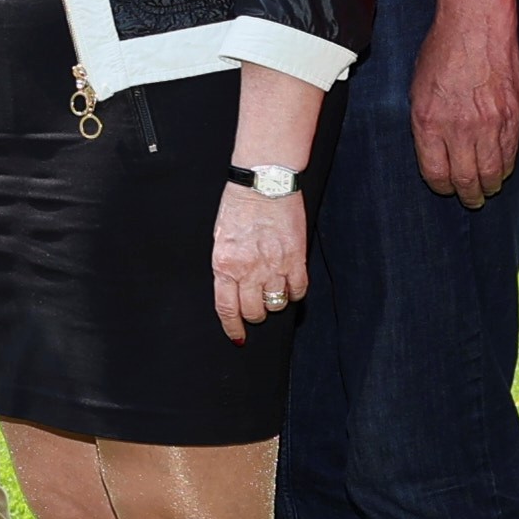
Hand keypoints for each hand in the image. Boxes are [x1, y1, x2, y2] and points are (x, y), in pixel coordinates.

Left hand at [209, 182, 306, 344]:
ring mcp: (274, 266)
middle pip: (254, 311)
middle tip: (255, 307)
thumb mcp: (220, 238)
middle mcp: (248, 270)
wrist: (262, 182)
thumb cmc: (239, 205)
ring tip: (272, 291)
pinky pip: (298, 289)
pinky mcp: (296, 258)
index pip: (227, 308)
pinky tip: (289, 285)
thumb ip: (226, 266)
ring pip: (276, 304)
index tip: (237, 335)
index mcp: (224, 265)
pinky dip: (294, 292)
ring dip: (274, 303)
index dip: (232, 327)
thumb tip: (232, 289)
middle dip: (254, 314)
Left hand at [409, 0, 518, 205]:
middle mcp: (459, 128)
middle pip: (466, 179)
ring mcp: (490, 123)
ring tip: (487, 189)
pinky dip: (507, 167)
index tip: (444, 188)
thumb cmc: (443, 51)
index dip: (441, 187)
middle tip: (470, 199)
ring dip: (490, 185)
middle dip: (468, 195)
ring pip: (493, 171)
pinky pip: (512, 153)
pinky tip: (503, 170)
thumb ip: (425, 122)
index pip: (436, 173)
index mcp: (428, 122)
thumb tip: (434, 149)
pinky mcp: (513, 115)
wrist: (477, 23)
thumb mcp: (417, 88)